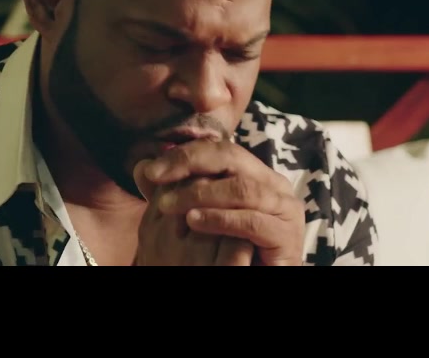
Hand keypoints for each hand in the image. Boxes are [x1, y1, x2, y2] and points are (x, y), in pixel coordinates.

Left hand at [139, 139, 305, 265]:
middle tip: (157, 177)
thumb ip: (172, 192)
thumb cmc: (228, 250)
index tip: (150, 170)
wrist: (257, 278)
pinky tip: (195, 222)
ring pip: (242, 188)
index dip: (183, 154)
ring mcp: (285, 208)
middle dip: (189, 164)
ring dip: (202, 193)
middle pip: (232, 158)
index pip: (219, 150)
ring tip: (169, 205)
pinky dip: (221, 219)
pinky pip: (253, 221)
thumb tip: (141, 167)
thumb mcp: (197, 216)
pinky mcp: (287, 236)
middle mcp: (274, 184)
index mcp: (255, 174)